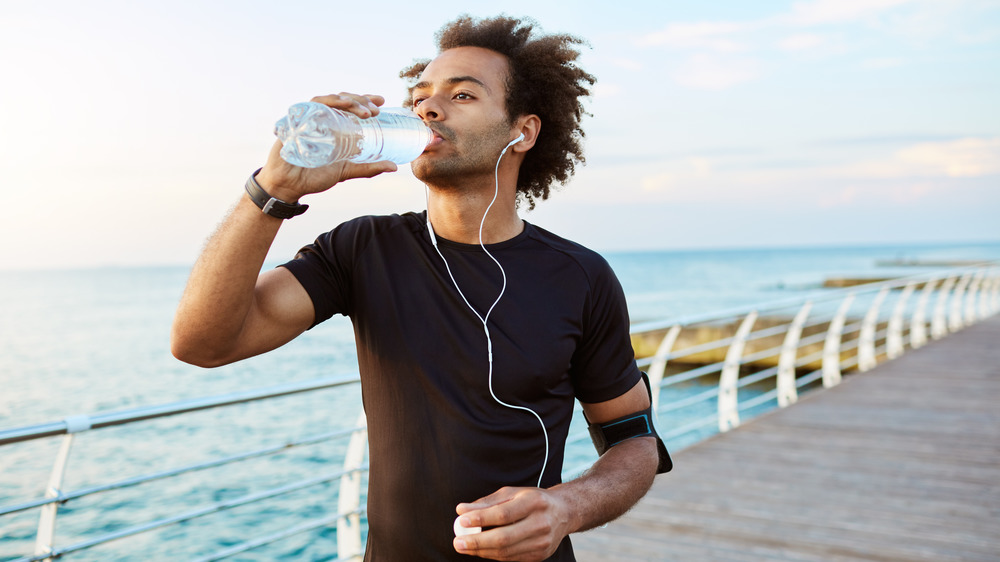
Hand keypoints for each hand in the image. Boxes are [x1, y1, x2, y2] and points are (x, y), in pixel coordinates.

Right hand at [256, 93, 397, 201]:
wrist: (288, 186)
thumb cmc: (314, 176)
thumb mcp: (346, 171)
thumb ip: (367, 168)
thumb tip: (393, 167)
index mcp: (333, 125)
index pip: (350, 106)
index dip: (365, 100)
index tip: (382, 102)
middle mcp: (321, 118)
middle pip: (341, 100)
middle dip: (360, 101)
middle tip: (376, 111)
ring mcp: (307, 118)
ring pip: (328, 99)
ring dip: (347, 101)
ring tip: (364, 112)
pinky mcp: (295, 121)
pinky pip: (309, 106)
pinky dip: (325, 103)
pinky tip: (339, 105)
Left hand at [453, 486, 573, 561]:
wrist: (564, 512)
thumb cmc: (532, 500)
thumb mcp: (512, 493)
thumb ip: (486, 502)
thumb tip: (461, 510)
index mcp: (534, 502)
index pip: (503, 514)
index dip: (481, 519)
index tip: (461, 521)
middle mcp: (541, 523)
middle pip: (504, 537)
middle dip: (477, 542)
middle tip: (457, 542)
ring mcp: (543, 542)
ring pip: (506, 552)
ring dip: (481, 551)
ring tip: (464, 547)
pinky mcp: (541, 555)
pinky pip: (512, 558)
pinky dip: (494, 555)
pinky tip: (482, 550)